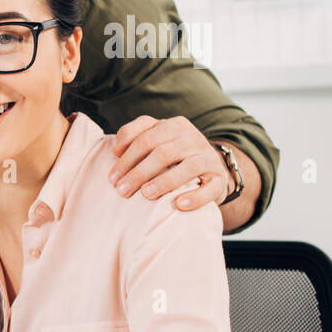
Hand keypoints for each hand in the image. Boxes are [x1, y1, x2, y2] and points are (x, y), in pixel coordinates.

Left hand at [109, 115, 230, 211]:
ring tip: (146, 195)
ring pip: (188, 168)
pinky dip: (195, 197)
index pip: (145, 139)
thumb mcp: (154, 139)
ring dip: (164, 182)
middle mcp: (193, 138)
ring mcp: (208, 157)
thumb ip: (134, 136)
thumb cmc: (171, 154)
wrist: (207, 167)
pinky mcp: (219, 178)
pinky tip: (179, 205)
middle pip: (163, 153)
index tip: (112, 178)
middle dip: (139, 173)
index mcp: (173, 126)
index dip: (126, 159)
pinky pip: (210, 188)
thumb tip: (117, 150)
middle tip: (122, 191)